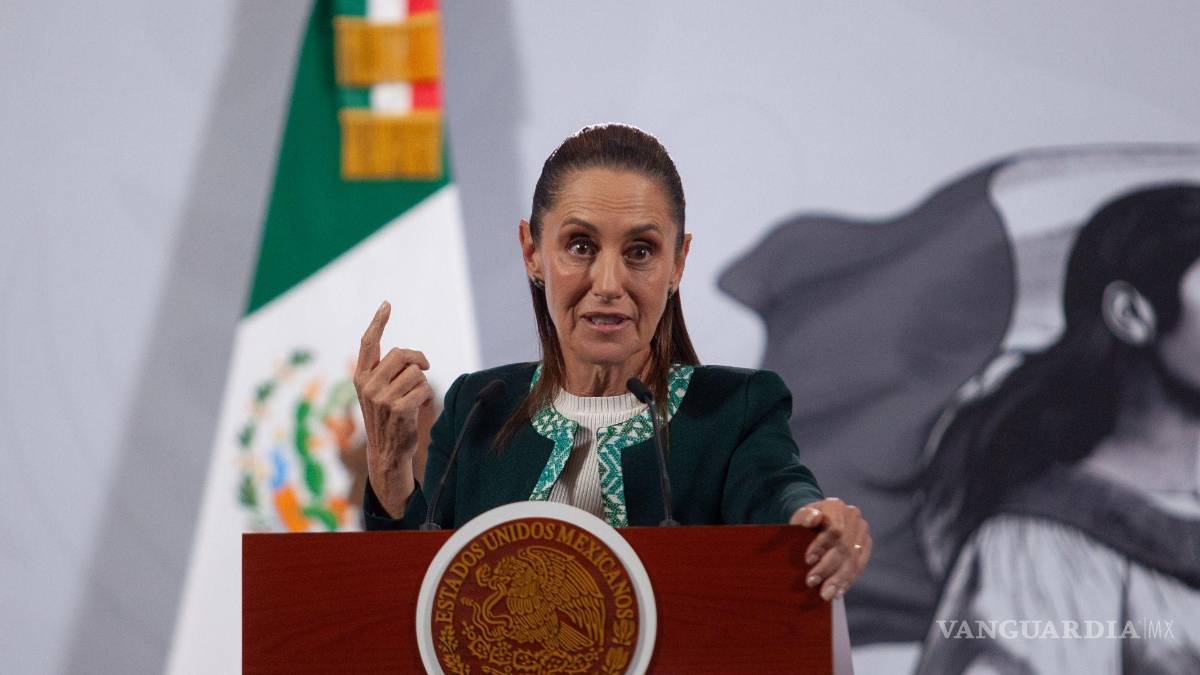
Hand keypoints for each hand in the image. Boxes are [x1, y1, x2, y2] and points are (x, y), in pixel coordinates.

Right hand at [353, 300, 433, 516]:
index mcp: (361, 378)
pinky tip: (420, 409)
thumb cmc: (388, 420)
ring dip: (423, 384)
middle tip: (426, 368)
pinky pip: (425, 388)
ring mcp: (382, 398)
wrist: (386, 453)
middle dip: (420, 360)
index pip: (369, 343)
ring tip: (415, 400)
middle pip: (403, 354)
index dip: (379, 322)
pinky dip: (427, 397)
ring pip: (417, 372)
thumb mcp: (378, 394)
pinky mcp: (399, 409)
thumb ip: (386, 373)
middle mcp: (368, 385)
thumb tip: (414, 357)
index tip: (387, 304)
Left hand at [790, 497, 871, 600]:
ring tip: (826, 594)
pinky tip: (838, 592)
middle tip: (812, 583)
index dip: (822, 546)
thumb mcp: (798, 517)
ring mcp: (862, 531)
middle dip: (828, 568)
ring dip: (839, 579)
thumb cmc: (803, 521)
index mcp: (836, 505)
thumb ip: (803, 516)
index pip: (834, 529)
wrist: (814, 522)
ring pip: (853, 559)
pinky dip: (848, 580)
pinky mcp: (866, 545)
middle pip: (844, 547)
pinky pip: (859, 565)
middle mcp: (853, 516)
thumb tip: (814, 518)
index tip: (807, 561)